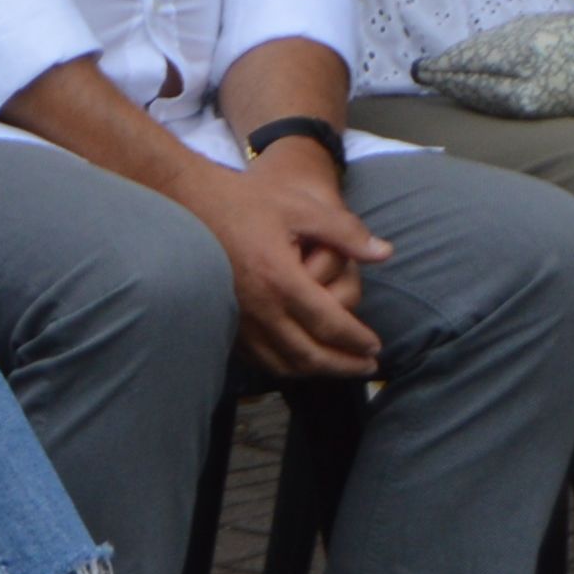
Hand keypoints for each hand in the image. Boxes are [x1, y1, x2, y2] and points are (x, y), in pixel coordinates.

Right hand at [192, 152, 386, 376]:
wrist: (188, 202)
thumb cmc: (247, 202)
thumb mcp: (302, 209)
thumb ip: (346, 232)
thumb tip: (385, 253)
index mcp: (280, 280)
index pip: (330, 324)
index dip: (357, 340)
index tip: (376, 347)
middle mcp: (258, 307)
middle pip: (309, 354)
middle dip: (343, 365)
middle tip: (367, 367)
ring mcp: (237, 319)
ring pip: (283, 363)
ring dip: (316, 371)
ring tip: (338, 368)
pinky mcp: (224, 321)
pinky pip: (258, 358)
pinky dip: (284, 366)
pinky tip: (300, 360)